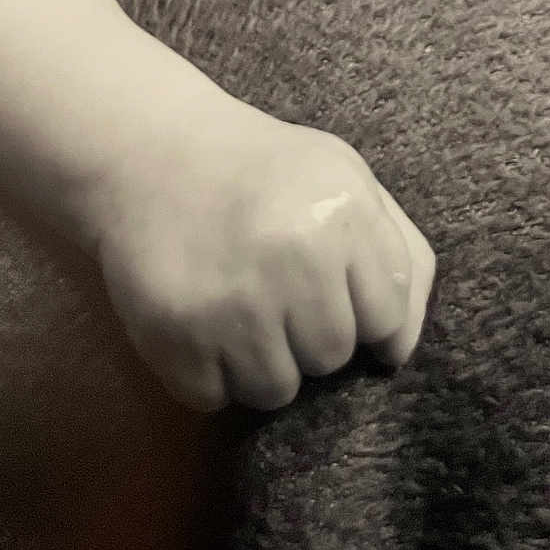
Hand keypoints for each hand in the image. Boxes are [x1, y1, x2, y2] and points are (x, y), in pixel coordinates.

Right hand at [89, 95, 435, 410]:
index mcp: (344, 214)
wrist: (150, 151)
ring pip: (276, 390)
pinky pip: (216, 398)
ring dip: (259, 359)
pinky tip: (201, 319)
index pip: (387, 319)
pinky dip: (209, 372)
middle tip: (273, 285)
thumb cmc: (263, 171)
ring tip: (237, 303)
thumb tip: (399, 351)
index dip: (362, 310)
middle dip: (309, 332)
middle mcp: (295, 258)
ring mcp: (233, 303)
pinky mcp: (176, 337)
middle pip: (331, 358)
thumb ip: (399, 255)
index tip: (331, 285)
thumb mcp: (345, 180)